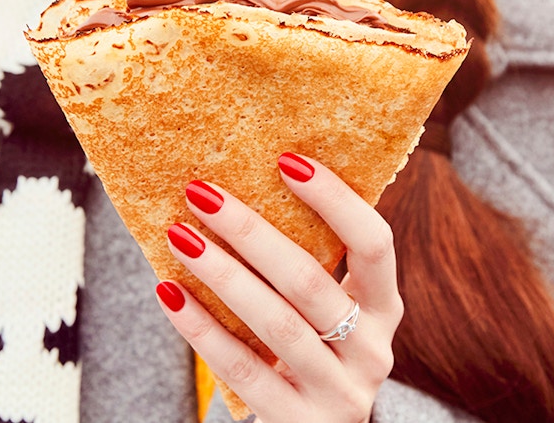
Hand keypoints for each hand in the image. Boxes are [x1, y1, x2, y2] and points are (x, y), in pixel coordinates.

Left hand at [155, 152, 402, 422]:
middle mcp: (371, 351)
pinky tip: (169, 293)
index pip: (375, 244)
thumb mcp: (329, 314)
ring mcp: (339, 393)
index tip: (286, 159)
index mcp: (384, 309)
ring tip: (179, 235)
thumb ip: (310, 265)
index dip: (335, 200)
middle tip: (202, 192)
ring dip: (222, 274)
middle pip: (310, 282)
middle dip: (251, 232)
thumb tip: (245, 184)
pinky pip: (244, 369)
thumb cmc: (311, 355)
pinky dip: (202, 328)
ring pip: (275, 324)